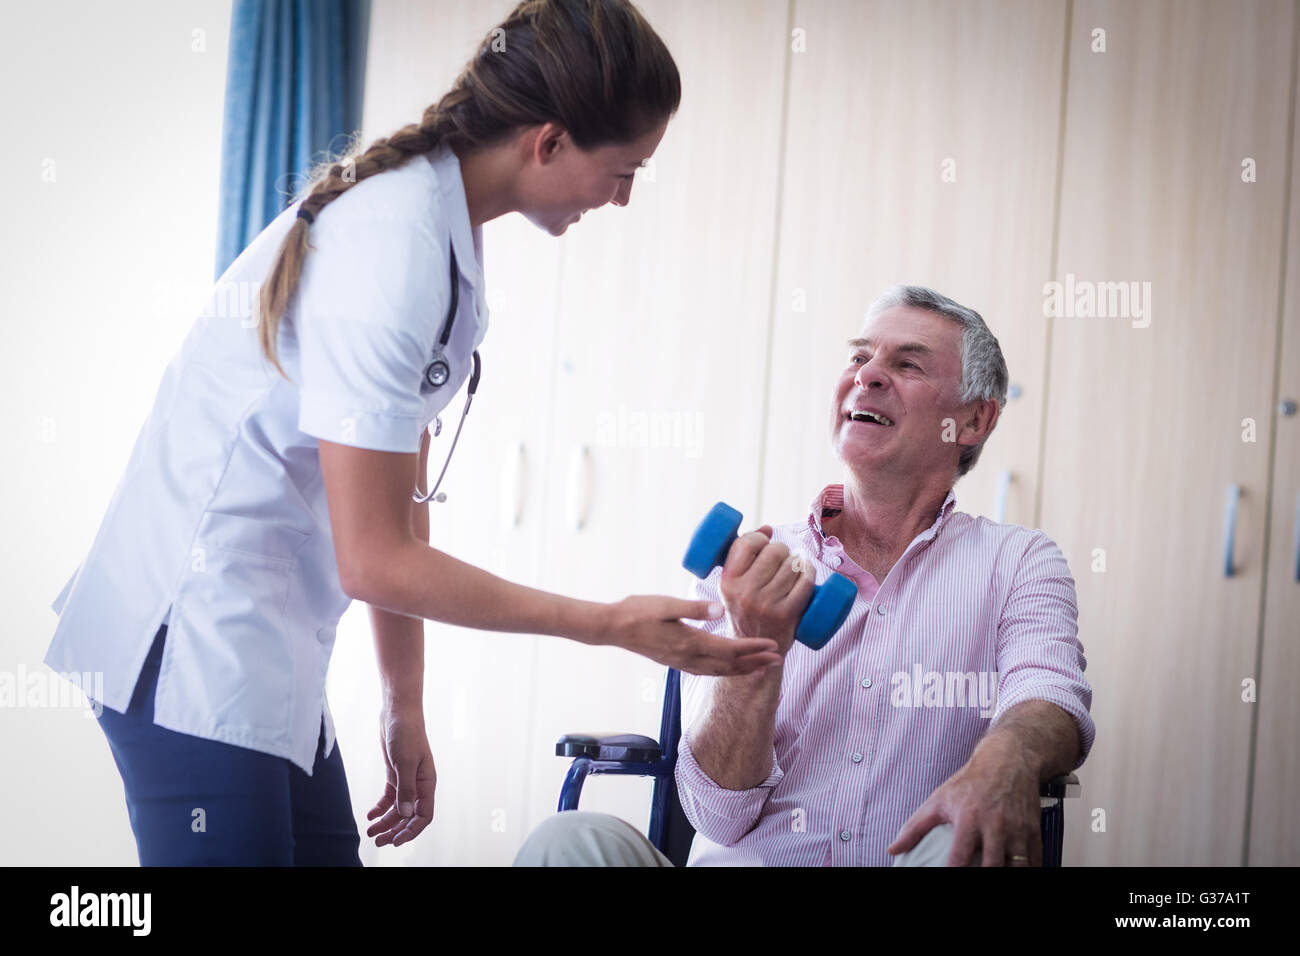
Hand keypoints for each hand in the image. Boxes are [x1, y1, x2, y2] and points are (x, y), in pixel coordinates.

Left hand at [366, 706, 435, 847]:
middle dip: (395, 831)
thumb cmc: (406, 734)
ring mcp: (406, 780)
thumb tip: (405, 814)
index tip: (396, 841)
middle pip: (409, 816)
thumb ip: (405, 789)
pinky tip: (370, 815)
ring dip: (386, 823)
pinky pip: (389, 798)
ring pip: (398, 809)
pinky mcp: (395, 775)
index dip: (412, 831)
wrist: (398, 714)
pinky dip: (380, 809)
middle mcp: (419, 785)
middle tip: (378, 841)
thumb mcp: (404, 762)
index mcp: (427, 784)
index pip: (423, 815)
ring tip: (371, 833)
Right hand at [605, 594, 782, 674]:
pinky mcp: (675, 662)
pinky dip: (725, 671)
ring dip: (742, 670)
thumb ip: (695, 608)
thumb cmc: (638, 610)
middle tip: (778, 659)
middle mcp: (688, 658)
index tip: (773, 645)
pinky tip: (729, 668)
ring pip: (719, 671)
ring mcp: (681, 663)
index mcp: (690, 642)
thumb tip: (721, 610)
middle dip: (755, 663)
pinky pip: (707, 671)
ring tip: (762, 667)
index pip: (730, 649)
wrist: (613, 627)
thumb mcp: (667, 603)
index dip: (753, 648)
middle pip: (729, 665)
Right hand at [718, 525, 815, 654]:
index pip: (745, 544)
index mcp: (727, 582)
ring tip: (793, 566)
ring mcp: (766, 605)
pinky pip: (805, 583)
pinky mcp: (786, 614)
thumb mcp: (734, 584)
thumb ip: (744, 555)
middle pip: (773, 552)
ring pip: (791, 565)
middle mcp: (745, 593)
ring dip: (797, 560)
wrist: (755, 648)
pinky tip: (806, 571)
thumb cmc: (745, 607)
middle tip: (781, 557)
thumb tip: (768, 528)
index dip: (759, 537)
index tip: (763, 542)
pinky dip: (809, 572)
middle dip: (781, 549)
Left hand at [886, 737, 1041, 865]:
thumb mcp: (939, 800)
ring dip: (1007, 873)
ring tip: (995, 873)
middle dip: (984, 875)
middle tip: (975, 875)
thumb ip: (914, 827)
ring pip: (1017, 867)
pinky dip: (1028, 869)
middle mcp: (995, 825)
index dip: (953, 874)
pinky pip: (1035, 862)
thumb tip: (893, 848)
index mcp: (969, 818)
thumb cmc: (972, 781)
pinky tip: (1016, 870)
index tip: (946, 878)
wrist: (1009, 760)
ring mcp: (1018, 830)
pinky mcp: (1034, 832)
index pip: (959, 859)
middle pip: (992, 867)